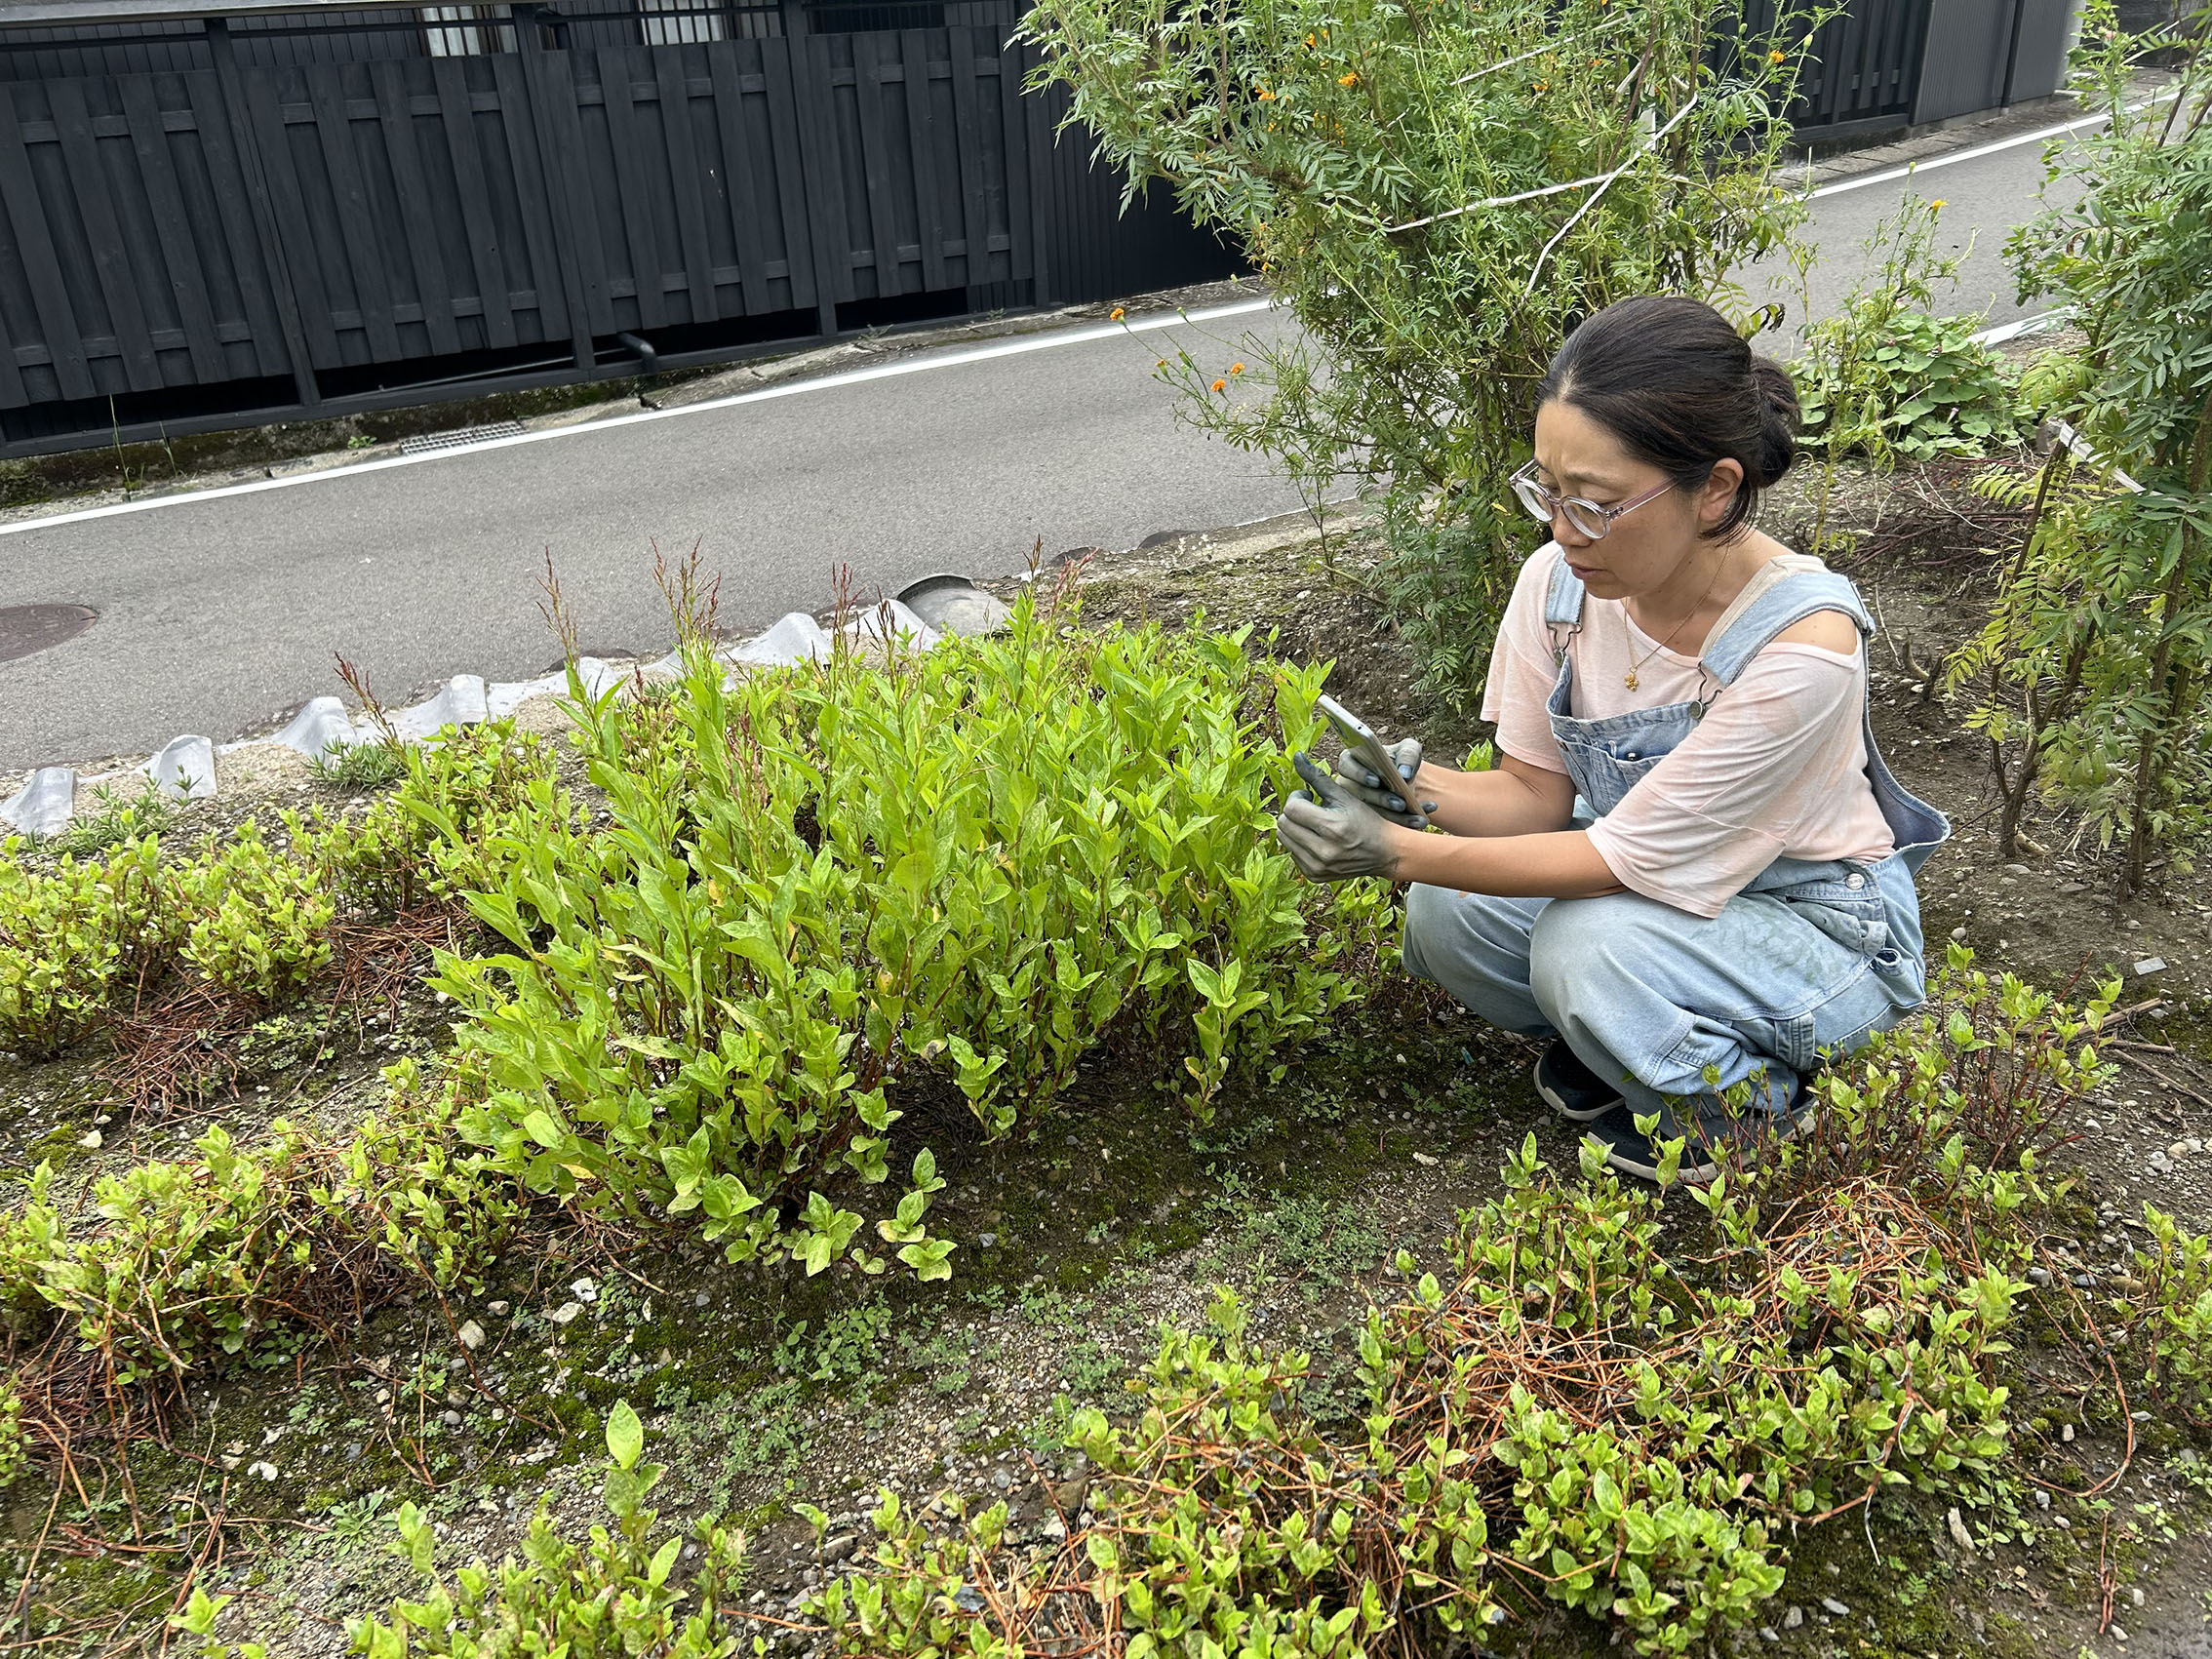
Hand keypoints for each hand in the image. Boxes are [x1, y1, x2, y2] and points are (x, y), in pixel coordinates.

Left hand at [1275, 752, 1403, 881]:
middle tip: (1310, 808)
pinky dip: (1300, 843)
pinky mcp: (1314, 876)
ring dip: (1294, 827)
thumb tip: (1296, 756)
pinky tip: (1317, 838)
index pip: (1291, 808)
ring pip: (1284, 838)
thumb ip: (1317, 776)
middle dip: (1294, 811)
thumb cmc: (1367, 820)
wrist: (1386, 852)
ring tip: (1313, 822)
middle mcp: (1322, 851)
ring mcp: (1317, 867)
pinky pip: (1292, 853)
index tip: (1309, 796)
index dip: (1297, 798)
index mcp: (1331, 827)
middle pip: (1283, 823)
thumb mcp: (1344, 795)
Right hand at [1332, 737, 1434, 828]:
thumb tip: (1404, 774)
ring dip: (1396, 817)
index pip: (1347, 766)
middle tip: (1400, 804)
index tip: (1376, 781)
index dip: (1359, 774)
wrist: (1407, 777)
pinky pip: (1384, 823)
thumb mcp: (1408, 750)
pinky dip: (1405, 822)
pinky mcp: (1369, 818)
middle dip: (1382, 799)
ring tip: (1417, 817)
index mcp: (1351, 761)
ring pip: (1372, 813)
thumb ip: (1407, 755)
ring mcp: (1357, 803)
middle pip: (1360, 793)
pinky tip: (1420, 820)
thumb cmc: (1402, 758)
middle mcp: (1350, 783)